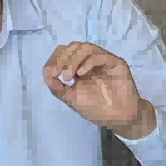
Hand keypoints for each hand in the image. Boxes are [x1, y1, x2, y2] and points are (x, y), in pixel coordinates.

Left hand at [42, 40, 156, 140]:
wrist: (119, 118)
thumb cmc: (97, 109)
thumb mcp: (71, 99)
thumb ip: (57, 87)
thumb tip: (45, 73)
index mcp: (79, 68)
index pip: (64, 53)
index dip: (55, 58)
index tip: (50, 71)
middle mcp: (90, 62)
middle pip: (73, 47)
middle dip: (62, 58)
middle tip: (58, 73)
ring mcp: (103, 61)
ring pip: (85, 47)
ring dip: (73, 59)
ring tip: (69, 76)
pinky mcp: (115, 62)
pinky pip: (101, 55)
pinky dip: (89, 62)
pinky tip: (82, 74)